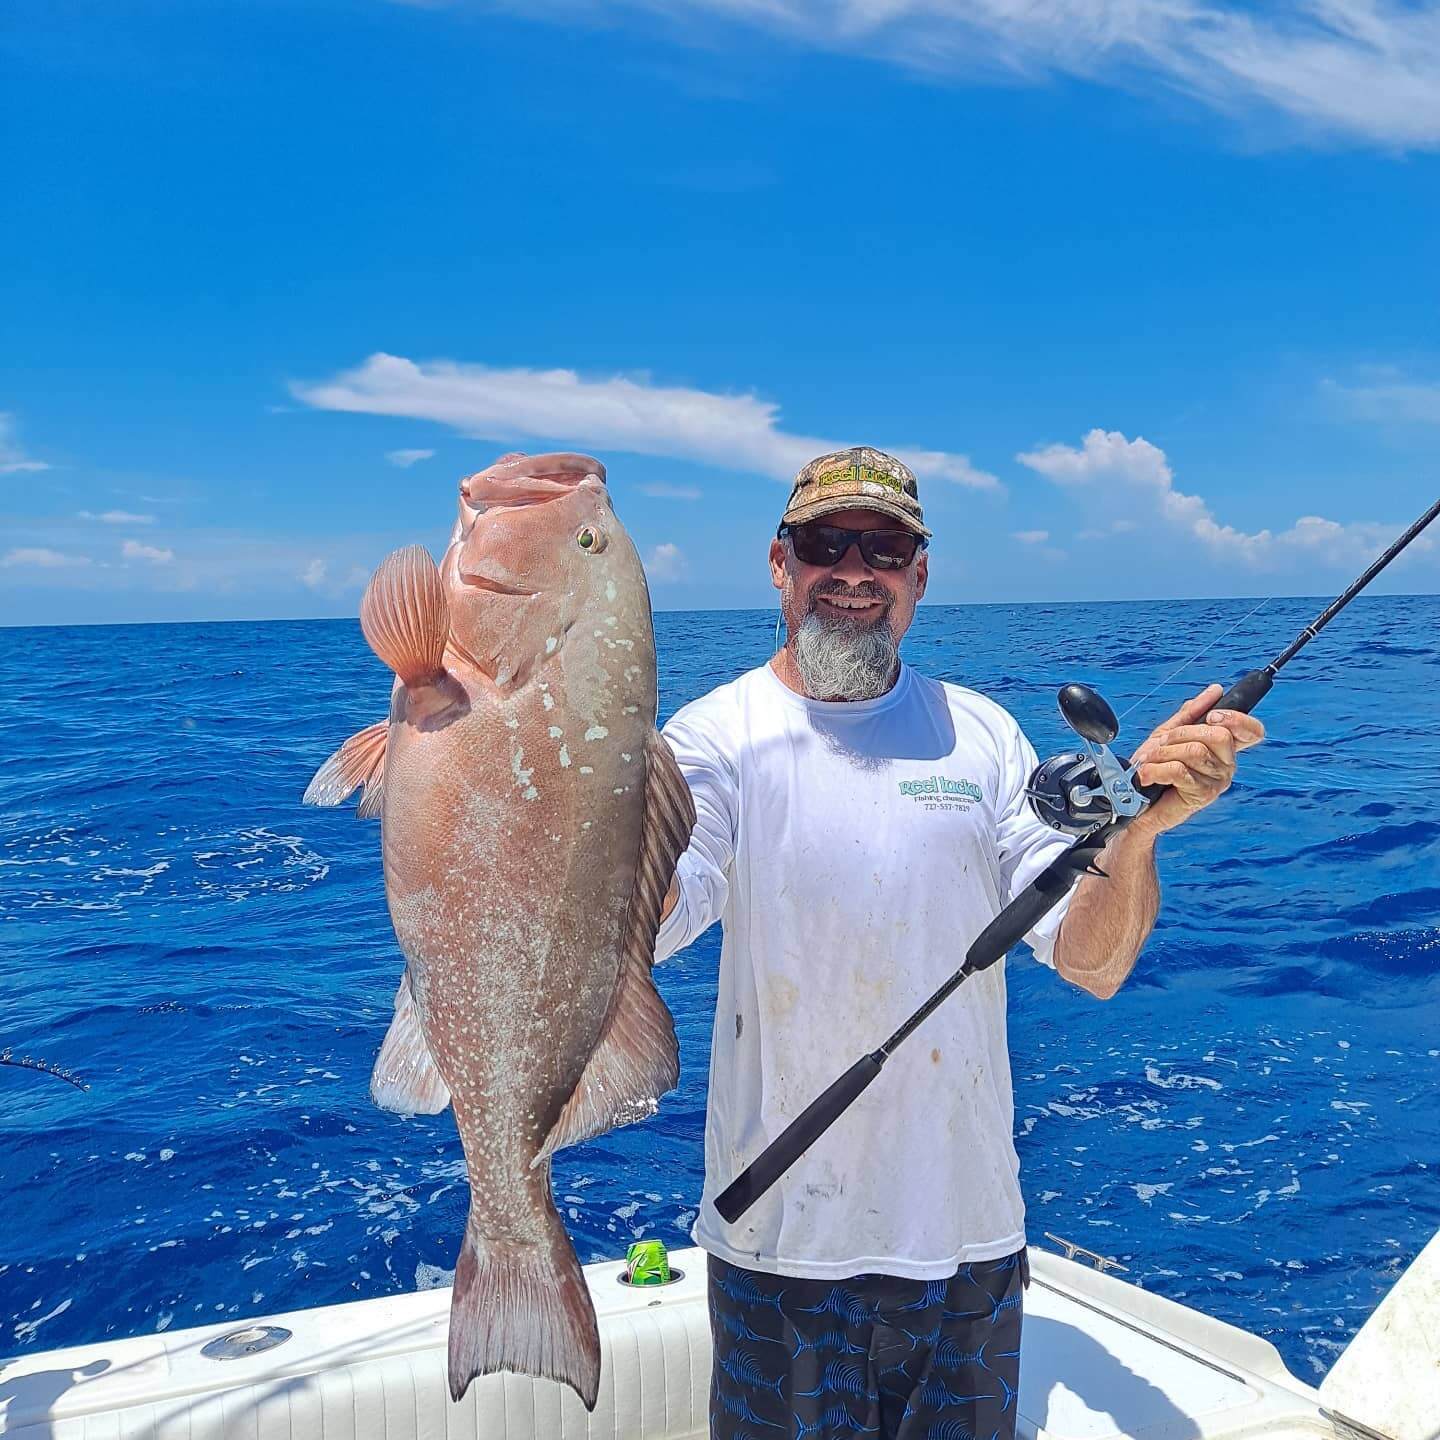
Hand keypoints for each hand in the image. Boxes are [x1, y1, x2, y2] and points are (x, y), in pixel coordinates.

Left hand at [1128, 684, 1264, 835]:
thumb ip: (1192, 712)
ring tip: (1150, 761)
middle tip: (1161, 745)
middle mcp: (1227, 763)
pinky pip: (1180, 770)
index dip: (1238, 719)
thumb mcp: (1169, 733)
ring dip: (1163, 753)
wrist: (1134, 799)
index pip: (1253, 731)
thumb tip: (1216, 690)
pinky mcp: (1203, 795)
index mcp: (1224, 747)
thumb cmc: (1155, 766)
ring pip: (1195, 751)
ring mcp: (1217, 781)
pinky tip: (1149, 775)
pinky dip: (1156, 769)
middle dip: (1181, 734)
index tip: (1213, 715)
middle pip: (1218, 735)